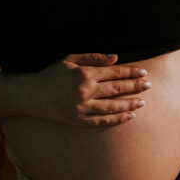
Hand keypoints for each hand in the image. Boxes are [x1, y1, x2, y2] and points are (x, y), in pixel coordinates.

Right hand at [23, 53, 150, 126]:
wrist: (30, 95)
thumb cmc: (50, 74)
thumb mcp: (69, 59)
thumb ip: (93, 58)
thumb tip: (116, 58)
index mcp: (84, 74)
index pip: (114, 73)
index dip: (130, 72)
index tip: (143, 72)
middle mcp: (85, 91)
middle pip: (116, 89)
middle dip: (135, 87)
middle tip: (148, 85)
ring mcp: (82, 108)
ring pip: (112, 107)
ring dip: (130, 104)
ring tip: (142, 102)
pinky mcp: (78, 120)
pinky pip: (102, 121)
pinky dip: (116, 119)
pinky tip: (128, 116)